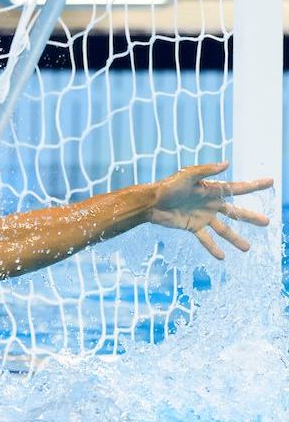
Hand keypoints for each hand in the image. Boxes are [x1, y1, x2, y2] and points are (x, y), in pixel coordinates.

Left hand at [149, 162, 272, 258]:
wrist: (150, 203)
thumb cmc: (168, 186)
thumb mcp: (187, 176)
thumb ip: (206, 171)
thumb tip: (227, 164)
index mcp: (212, 190)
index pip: (238, 188)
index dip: (254, 185)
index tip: (270, 182)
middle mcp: (210, 204)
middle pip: (235, 212)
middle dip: (250, 217)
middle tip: (267, 223)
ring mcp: (202, 216)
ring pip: (223, 229)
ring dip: (235, 239)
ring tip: (247, 248)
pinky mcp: (192, 226)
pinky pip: (206, 239)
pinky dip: (213, 248)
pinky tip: (222, 257)